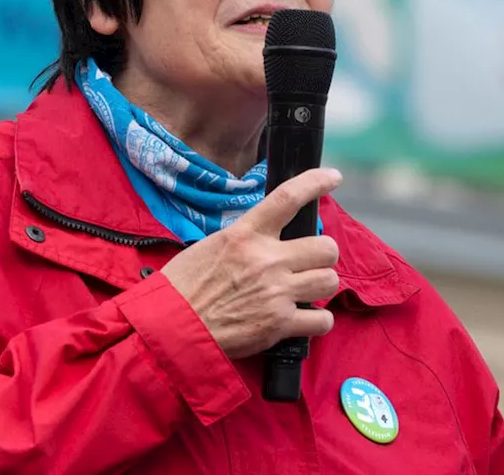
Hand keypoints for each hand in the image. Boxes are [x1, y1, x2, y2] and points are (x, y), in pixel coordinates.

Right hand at [160, 168, 342, 359]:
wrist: (170, 327)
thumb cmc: (183, 287)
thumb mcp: (211, 246)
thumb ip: (245, 238)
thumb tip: (269, 236)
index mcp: (245, 235)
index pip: (288, 198)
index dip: (315, 182)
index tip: (333, 177)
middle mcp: (266, 260)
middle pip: (325, 247)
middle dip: (323, 255)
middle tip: (310, 262)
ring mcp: (276, 293)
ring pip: (329, 281)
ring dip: (320, 285)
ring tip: (305, 290)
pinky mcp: (279, 324)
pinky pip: (321, 320)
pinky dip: (317, 321)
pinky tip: (304, 319)